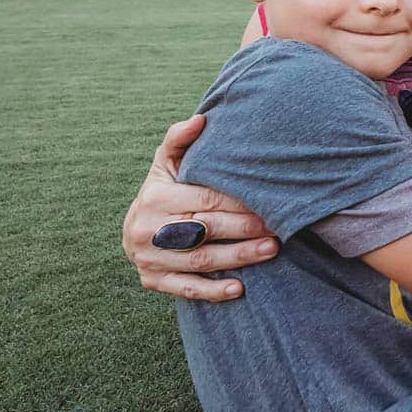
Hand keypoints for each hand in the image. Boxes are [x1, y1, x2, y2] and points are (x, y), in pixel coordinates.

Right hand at [122, 114, 278, 300]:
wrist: (132, 229)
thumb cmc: (161, 190)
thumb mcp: (164, 162)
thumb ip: (179, 139)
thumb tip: (201, 120)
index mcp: (155, 197)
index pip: (204, 201)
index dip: (238, 203)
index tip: (269, 202)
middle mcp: (148, 229)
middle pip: (206, 231)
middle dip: (245, 229)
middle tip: (278, 228)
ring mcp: (149, 258)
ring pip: (201, 260)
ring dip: (239, 257)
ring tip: (270, 250)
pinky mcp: (152, 281)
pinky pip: (186, 288)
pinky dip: (212, 291)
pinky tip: (239, 288)